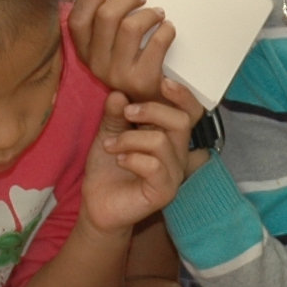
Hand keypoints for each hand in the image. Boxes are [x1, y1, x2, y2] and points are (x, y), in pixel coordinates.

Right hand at [69, 0, 182, 102]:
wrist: (153, 105)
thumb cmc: (132, 66)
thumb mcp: (109, 49)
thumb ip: (104, 25)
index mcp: (84, 53)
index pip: (77, 19)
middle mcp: (96, 65)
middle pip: (106, 16)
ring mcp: (118, 74)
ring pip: (131, 26)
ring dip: (149, 14)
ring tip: (158, 14)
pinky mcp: (142, 80)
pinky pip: (156, 43)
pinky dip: (166, 31)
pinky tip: (168, 29)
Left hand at [80, 93, 197, 232]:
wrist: (97, 204)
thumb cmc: (108, 169)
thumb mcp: (109, 133)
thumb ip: (116, 114)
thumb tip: (118, 93)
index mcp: (169, 137)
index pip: (190, 113)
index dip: (183, 96)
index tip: (163, 82)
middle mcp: (177, 154)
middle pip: (182, 121)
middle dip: (152, 110)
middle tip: (126, 113)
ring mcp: (173, 175)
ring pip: (162, 142)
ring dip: (130, 138)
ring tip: (109, 145)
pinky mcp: (164, 192)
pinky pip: (154, 166)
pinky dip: (132, 158)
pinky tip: (119, 160)